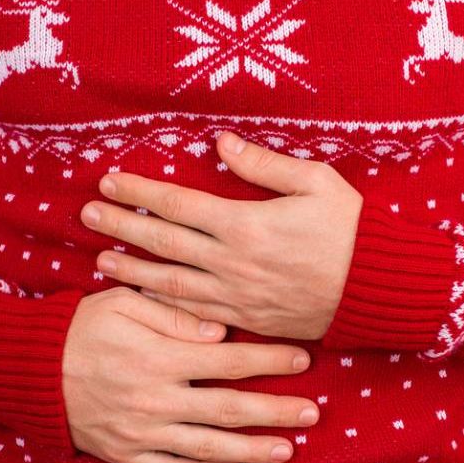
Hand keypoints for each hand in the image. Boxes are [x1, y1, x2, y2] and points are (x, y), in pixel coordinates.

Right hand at [61, 287, 319, 462]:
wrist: (30, 371)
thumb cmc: (80, 328)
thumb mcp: (123, 305)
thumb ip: (174, 315)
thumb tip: (221, 331)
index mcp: (160, 357)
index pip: (229, 360)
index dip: (269, 359)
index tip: (302, 358)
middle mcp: (157, 399)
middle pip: (230, 408)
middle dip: (276, 410)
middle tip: (313, 412)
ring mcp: (143, 432)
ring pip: (210, 446)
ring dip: (253, 448)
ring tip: (287, 448)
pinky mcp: (127, 455)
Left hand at [79, 131, 362, 339]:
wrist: (377, 290)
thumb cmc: (351, 230)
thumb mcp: (315, 182)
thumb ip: (263, 164)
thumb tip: (221, 143)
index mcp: (244, 225)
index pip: (177, 204)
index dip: (139, 192)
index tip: (109, 180)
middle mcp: (231, 263)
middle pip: (163, 243)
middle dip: (121, 227)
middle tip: (87, 214)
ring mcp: (236, 296)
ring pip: (170, 285)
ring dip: (132, 272)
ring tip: (100, 263)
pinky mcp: (247, 319)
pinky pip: (195, 314)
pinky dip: (164, 307)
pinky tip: (143, 300)